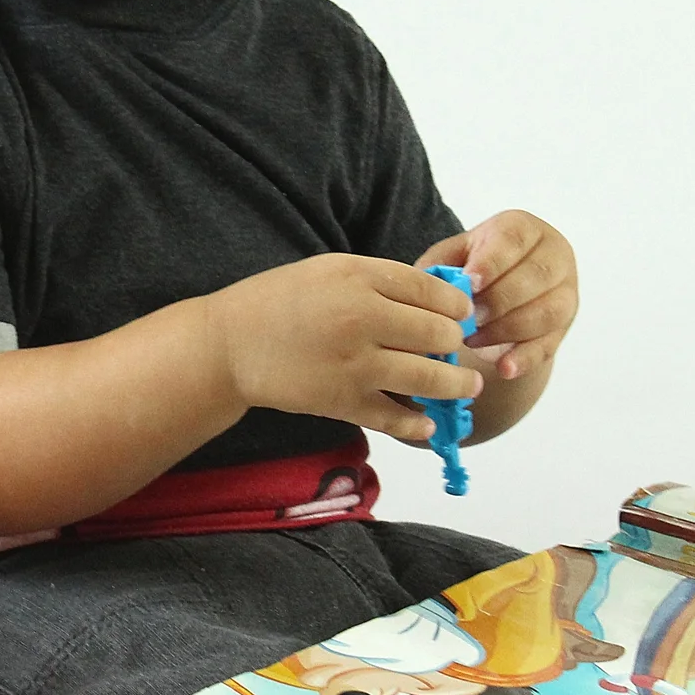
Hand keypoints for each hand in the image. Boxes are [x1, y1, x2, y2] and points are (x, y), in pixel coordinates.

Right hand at [206, 254, 479, 444]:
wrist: (228, 344)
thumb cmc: (278, 301)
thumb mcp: (329, 270)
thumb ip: (380, 280)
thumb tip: (436, 297)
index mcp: (359, 277)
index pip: (433, 291)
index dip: (457, 304)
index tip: (461, 313)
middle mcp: (362, 318)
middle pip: (439, 333)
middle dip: (456, 343)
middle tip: (457, 348)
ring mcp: (355, 364)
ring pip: (430, 378)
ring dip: (456, 385)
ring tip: (466, 386)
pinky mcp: (343, 401)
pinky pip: (396, 418)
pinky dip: (418, 423)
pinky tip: (427, 421)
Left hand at [418, 210, 577, 381]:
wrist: (500, 291)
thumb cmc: (473, 265)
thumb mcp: (453, 256)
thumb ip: (440, 265)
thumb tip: (422, 285)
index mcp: (523, 228)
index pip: (514, 240)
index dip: (493, 262)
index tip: (470, 282)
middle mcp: (553, 255)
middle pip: (536, 276)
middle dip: (500, 300)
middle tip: (469, 318)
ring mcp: (565, 291)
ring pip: (547, 312)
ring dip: (507, 330)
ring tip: (473, 341)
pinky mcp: (564, 326)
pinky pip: (549, 343)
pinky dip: (525, 358)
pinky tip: (504, 368)